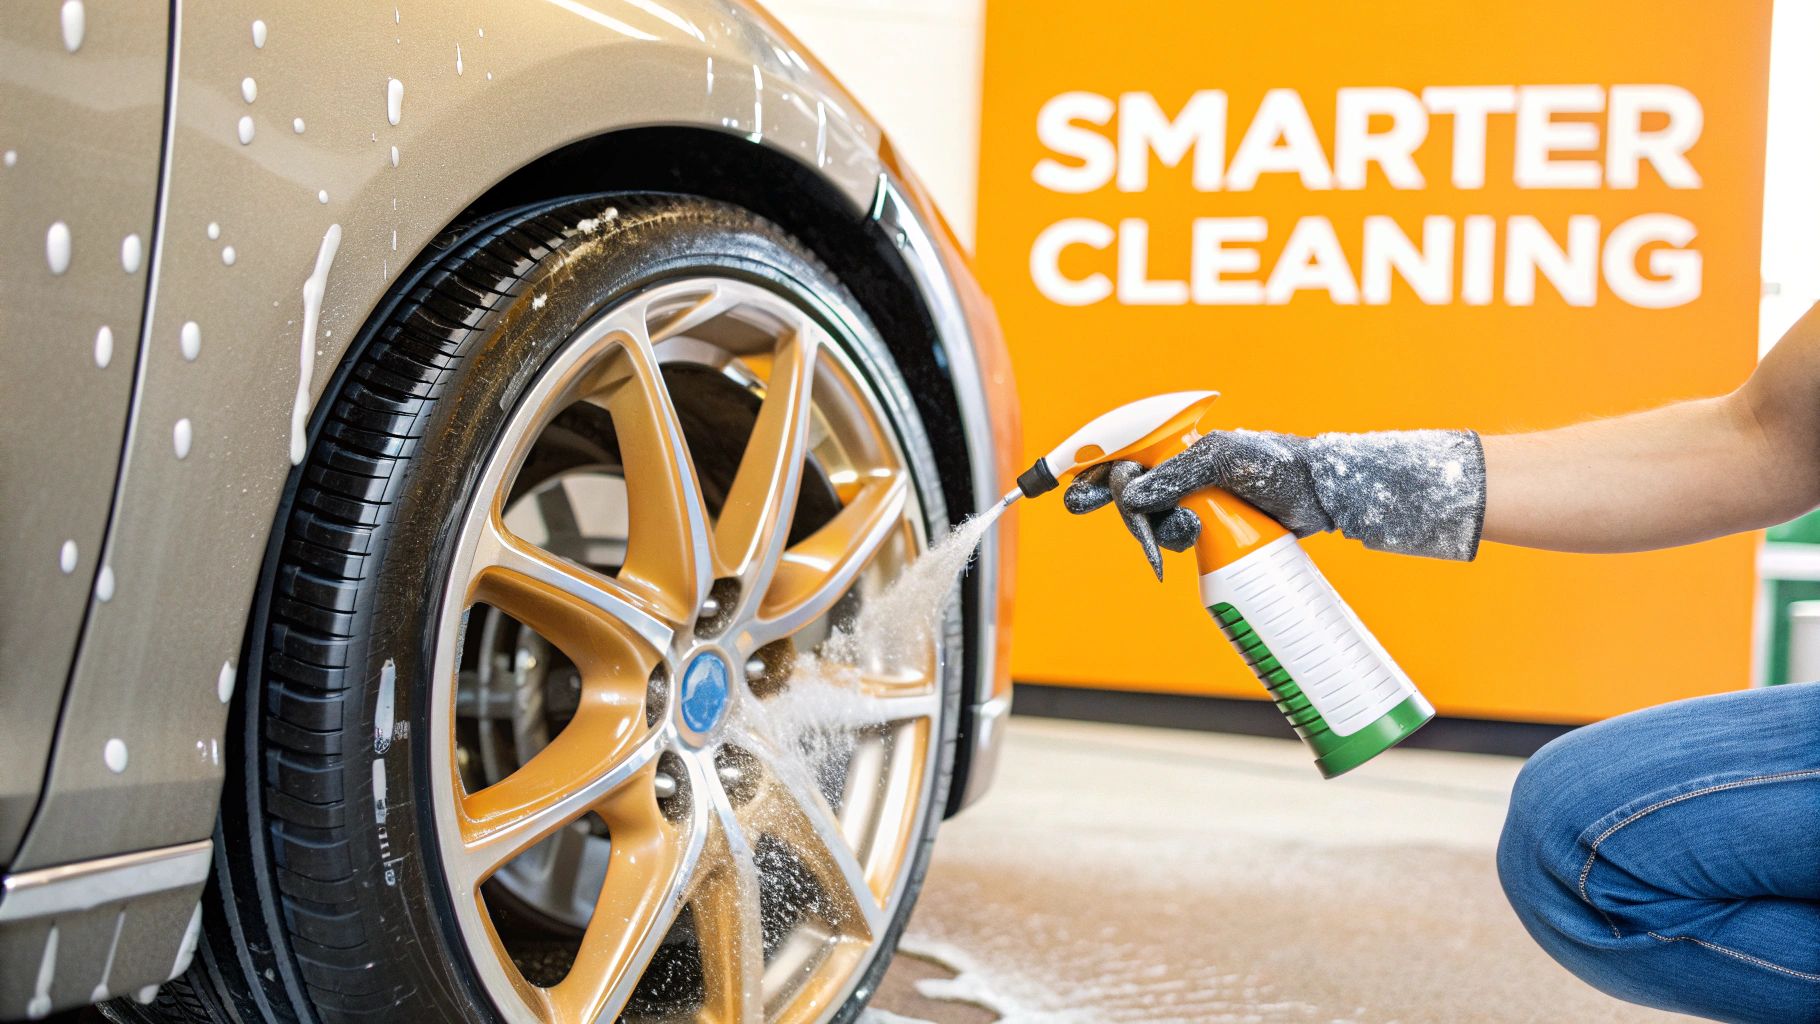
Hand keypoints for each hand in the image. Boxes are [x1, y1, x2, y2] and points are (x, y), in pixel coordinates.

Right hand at [1064, 430, 1328, 579]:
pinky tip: (1196, 536)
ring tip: (1192, 526)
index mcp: (1176, 442)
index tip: (1071, 490)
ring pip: (1147, 518)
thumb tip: (1130, 496)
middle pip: (1125, 489)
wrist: (1317, 494)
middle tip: (1116, 518)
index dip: (1091, 467)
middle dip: (1121, 506)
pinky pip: (1170, 536)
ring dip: (1158, 528)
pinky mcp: (1203, 524)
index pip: (1121, 450)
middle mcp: (1176, 468)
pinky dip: (1174, 540)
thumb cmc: (1275, 462)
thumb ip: (1176, 473)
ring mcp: (1188, 497)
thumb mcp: (1223, 459)